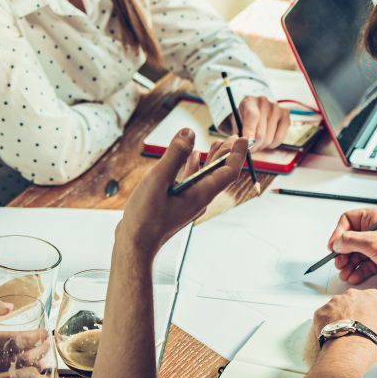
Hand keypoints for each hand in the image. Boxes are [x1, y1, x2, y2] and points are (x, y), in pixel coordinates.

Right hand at [118, 128, 245, 256]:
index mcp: (201, 194)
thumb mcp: (159, 179)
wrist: (136, 244)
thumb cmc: (146, 217)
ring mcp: (190, 203)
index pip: (229, 172)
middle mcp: (200, 199)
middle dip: (227, 154)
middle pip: (220, 174)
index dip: (236, 154)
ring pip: (207, 178)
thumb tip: (188, 133)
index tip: (240, 138)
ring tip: (216, 144)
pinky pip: (193, 183)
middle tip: (233, 137)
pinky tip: (191, 159)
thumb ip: (174, 155)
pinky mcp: (179, 205)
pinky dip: (194, 169)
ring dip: (212, 160)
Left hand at [225, 96, 290, 149]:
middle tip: (248, 149)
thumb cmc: (244, 117)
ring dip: (261, 146)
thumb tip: (240, 146)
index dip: (249, 132)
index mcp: (249, 102)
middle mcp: (264, 103)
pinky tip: (266, 140)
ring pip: (269, 139)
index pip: (252, 116)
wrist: (255, 108)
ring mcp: (277, 109)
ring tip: (256, 142)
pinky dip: (271, 145)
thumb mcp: (236, 123)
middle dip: (252, 146)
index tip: (247, 144)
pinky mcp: (286, 116)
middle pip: (260, 134)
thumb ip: (237, 134)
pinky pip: (279, 139)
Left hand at [312, 288, 376, 356]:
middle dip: (354, 315)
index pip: (371, 301)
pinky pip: (323, 318)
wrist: (353, 351)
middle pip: (353, 303)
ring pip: (336, 310)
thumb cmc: (376, 340)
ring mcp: (334, 303)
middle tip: (358, 333)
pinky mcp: (320, 313)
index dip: (371, 315)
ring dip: (339, 320)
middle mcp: (352, 295)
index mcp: (372, 296)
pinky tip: (333, 338)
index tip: (371, 326)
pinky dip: (326, 326)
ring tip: (345, 338)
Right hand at [328, 207, 376, 286]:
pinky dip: (358, 272)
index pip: (348, 221)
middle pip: (350, 240)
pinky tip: (354, 277)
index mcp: (373, 218)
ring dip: (348, 264)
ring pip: (356, 254)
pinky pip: (365, 265)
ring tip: (345, 273)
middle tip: (339, 263)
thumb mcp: (373, 242)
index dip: (338, 233)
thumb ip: (351, 241)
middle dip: (342, 253)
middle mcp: (374, 231)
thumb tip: (337, 243)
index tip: (333, 246)